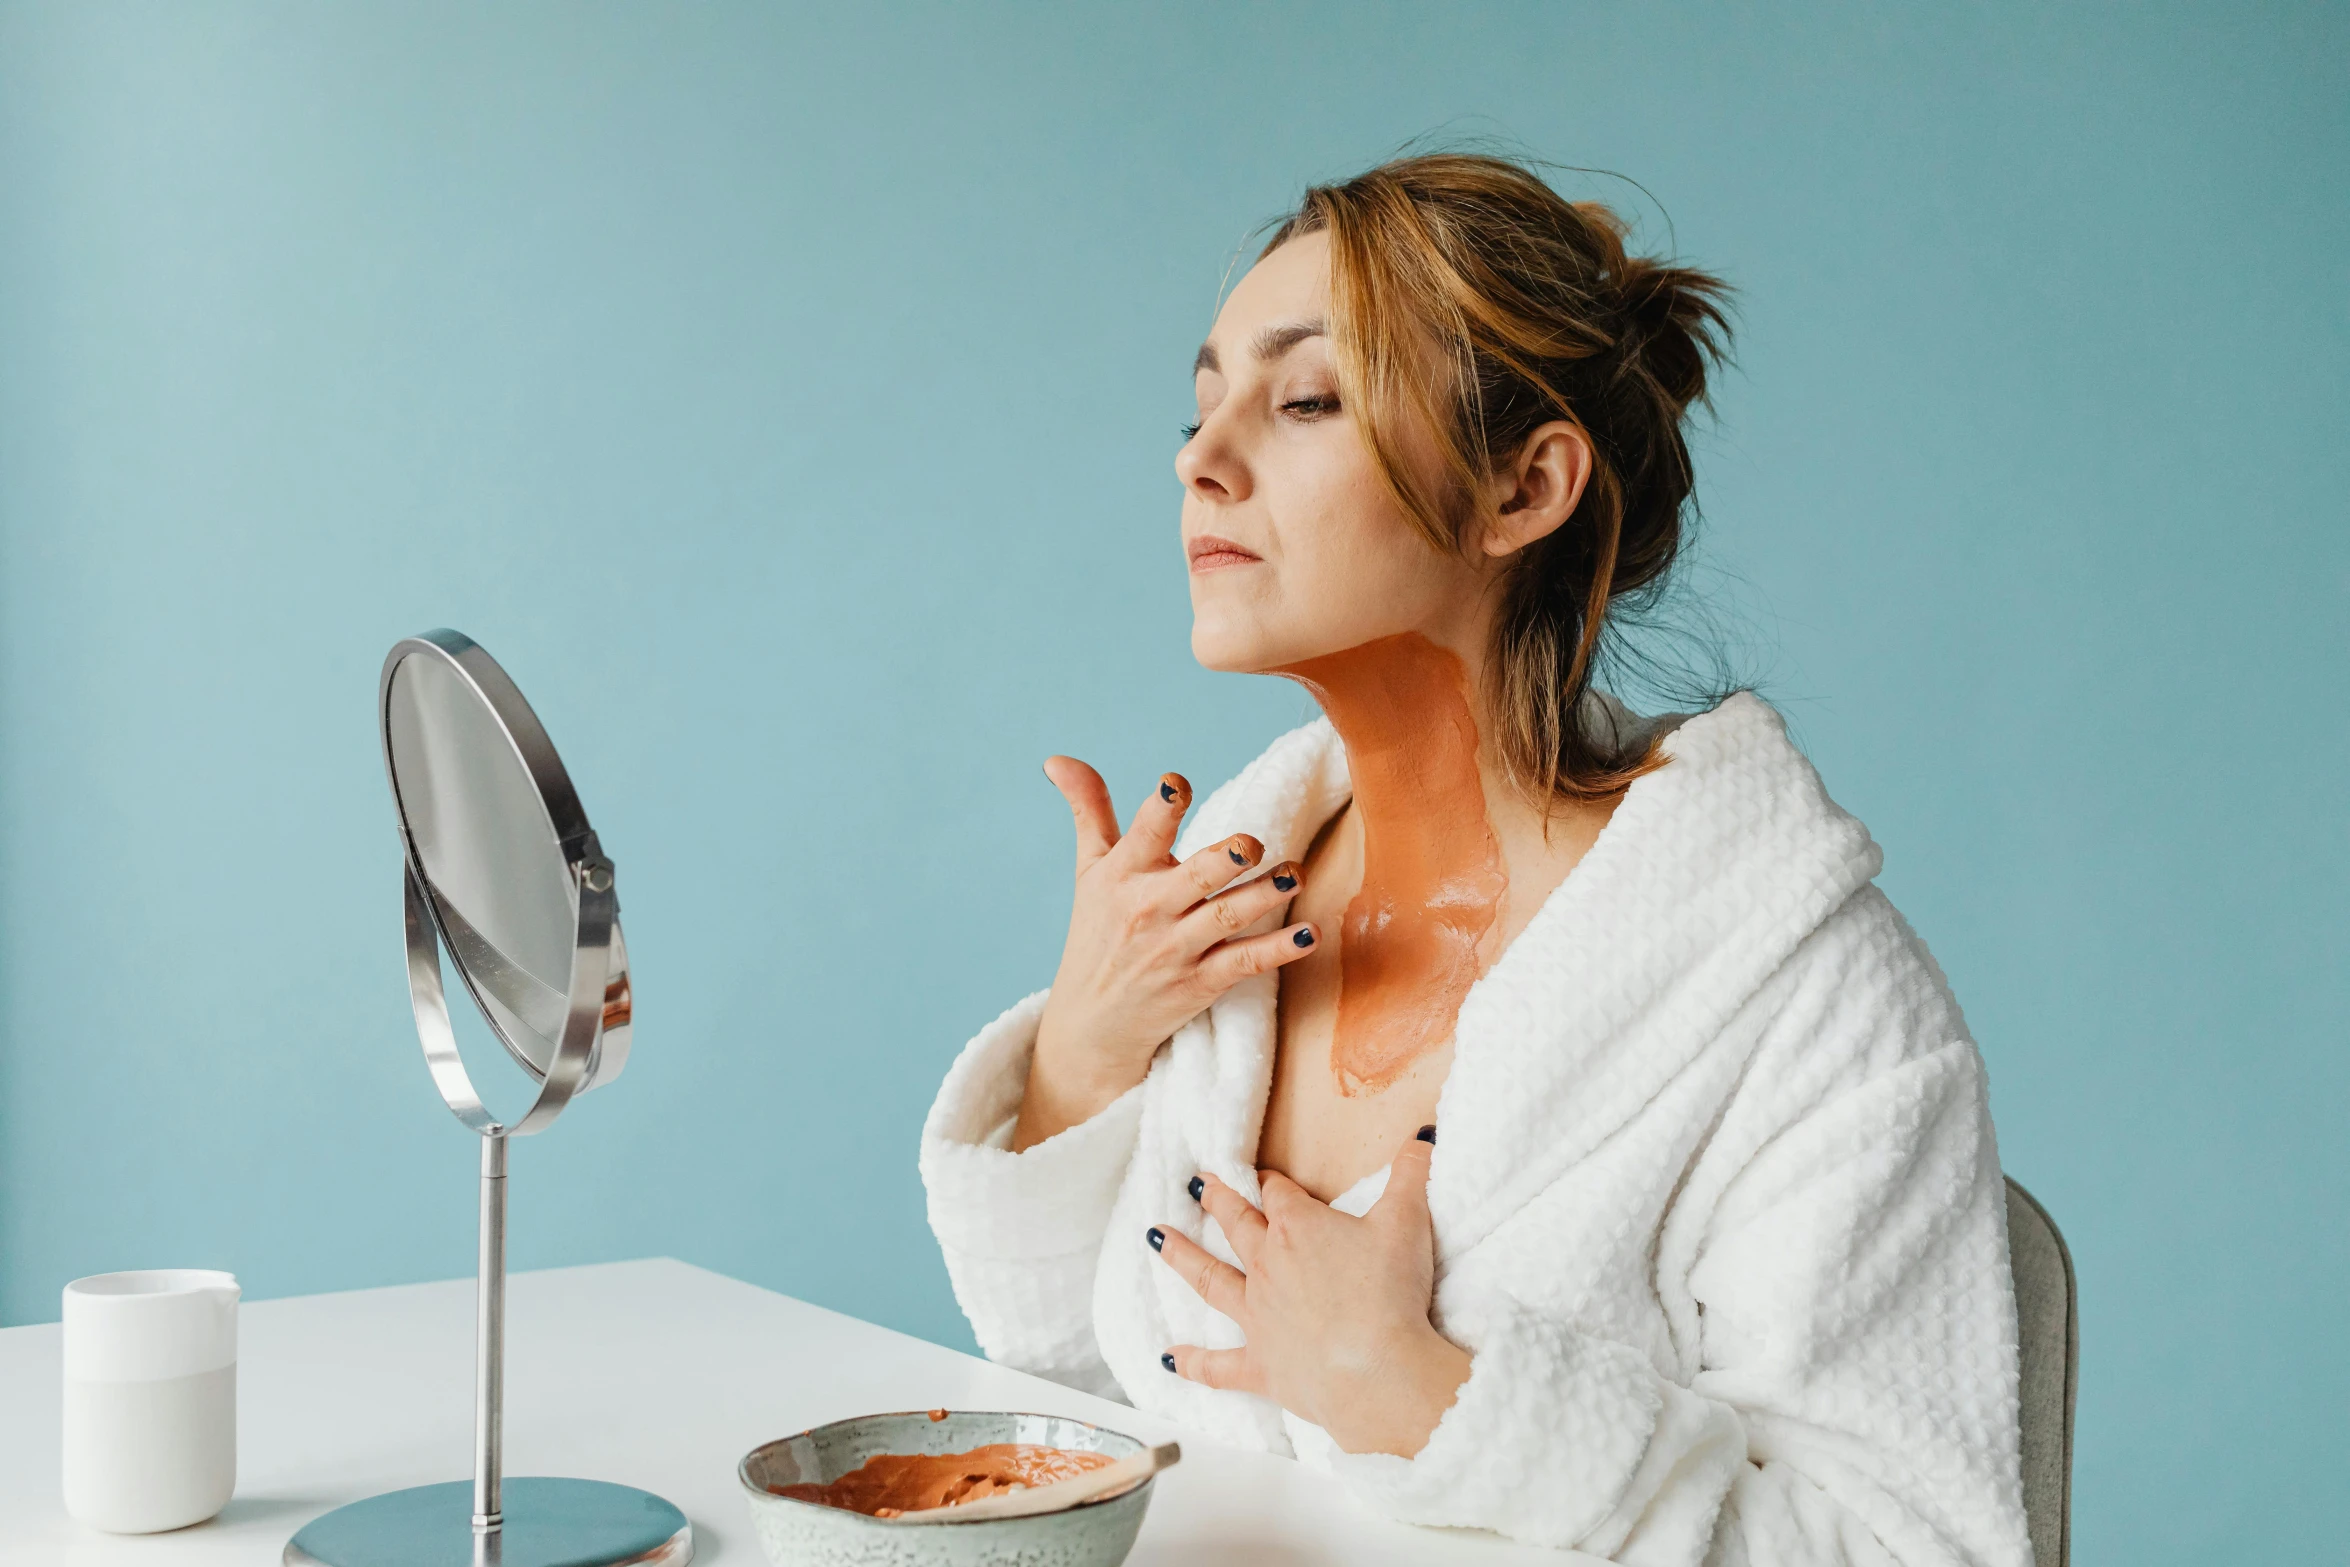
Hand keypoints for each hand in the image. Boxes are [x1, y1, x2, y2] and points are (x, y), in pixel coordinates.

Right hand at [1011, 757, 1317, 1149]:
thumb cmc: (1097, 934)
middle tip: (1253, 843)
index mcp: (1123, 875)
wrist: (1092, 1026)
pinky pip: (1245, 963)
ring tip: (1297, 874)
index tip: (1175, 784)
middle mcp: (1150, 909)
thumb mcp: (1090, 871)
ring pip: (1226, 918)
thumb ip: (1088, 809)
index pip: (1143, 834)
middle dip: (1224, 859)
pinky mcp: (1201, 983)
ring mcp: (1177, 949)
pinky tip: (1309, 935)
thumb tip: (1057, 759)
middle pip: (1194, 877)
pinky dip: (1278, 951)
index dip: (1159, 808)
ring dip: (1263, 896)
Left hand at [1152, 1131, 1471, 1456]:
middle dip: (1218, 1201)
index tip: (1265, 1174)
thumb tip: (1423, 1133)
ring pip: (1210, 1279)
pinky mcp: (1261, 1365)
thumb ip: (1412, 1173)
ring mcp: (1259, 1316)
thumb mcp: (1408, 1221)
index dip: (1273, 1181)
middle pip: (1237, 1225)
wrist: (1378, 1371)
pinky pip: (1217, 1365)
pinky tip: (1166, 1358)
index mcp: (1298, 1228)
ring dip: (1182, 1257)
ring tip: (1155, 1238)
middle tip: (1196, 1183)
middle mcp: (1268, 1266)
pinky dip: (1192, 1362)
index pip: (1280, 1193)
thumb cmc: (1391, 1293)